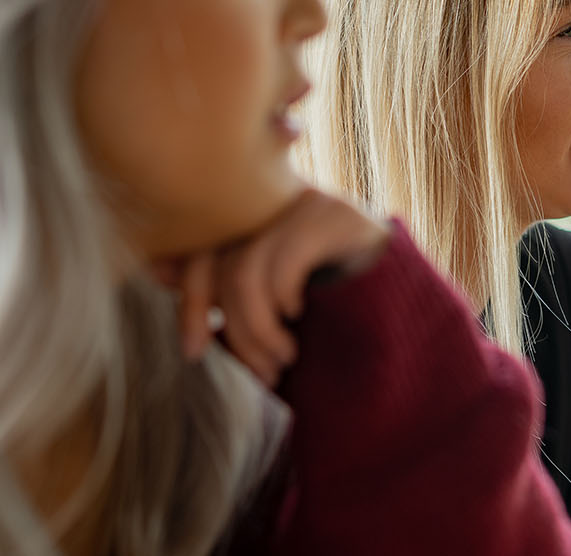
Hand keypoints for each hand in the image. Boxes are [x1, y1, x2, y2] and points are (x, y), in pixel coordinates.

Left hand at [170, 188, 389, 384]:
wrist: (415, 322)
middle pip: (216, 257)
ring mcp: (309, 202)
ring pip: (245, 270)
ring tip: (282, 361)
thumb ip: (224, 292)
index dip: (189, 297)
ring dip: (256, 331)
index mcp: (262, 217)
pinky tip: (301, 321)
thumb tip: (154, 269)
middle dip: (224, 326)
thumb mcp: (273, 312)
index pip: (204, 247)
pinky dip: (282, 304)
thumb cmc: (341, 317)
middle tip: (252, 371)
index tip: (195, 349)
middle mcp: (280, 200)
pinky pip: (281, 263)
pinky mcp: (336, 215)